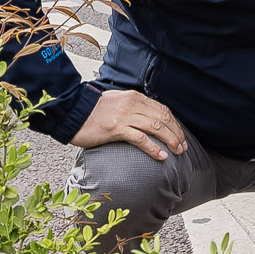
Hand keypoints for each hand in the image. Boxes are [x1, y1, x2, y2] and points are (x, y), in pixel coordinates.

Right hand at [68, 88, 188, 161]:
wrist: (71, 112)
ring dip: (171, 140)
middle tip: (183, 146)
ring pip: (156, 127)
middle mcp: (132, 104)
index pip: (162, 109)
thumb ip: (132, 107)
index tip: (180, 135)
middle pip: (163, 118)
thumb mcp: (116, 103)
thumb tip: (146, 118)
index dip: (174, 124)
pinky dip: (154, 148)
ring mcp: (124, 116)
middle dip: (176, 133)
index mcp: (134, 97)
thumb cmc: (92, 111)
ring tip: (177, 151)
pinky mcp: (116, 129)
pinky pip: (141, 139)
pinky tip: (161, 156)